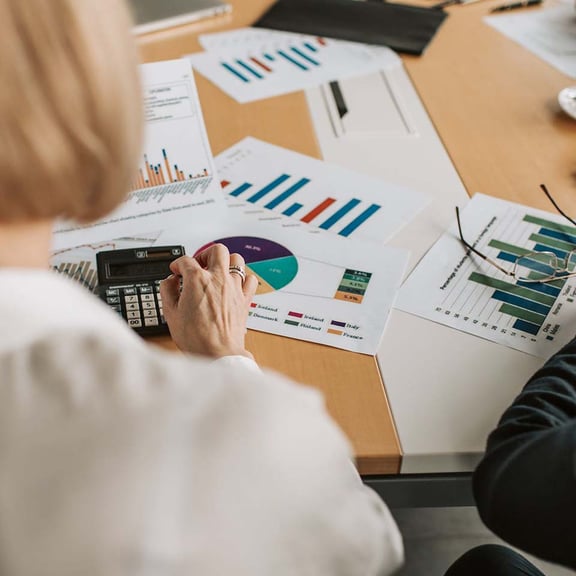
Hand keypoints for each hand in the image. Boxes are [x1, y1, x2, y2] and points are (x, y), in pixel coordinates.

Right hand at [159, 244, 257, 358]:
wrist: (218, 354)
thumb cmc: (196, 338)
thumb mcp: (171, 314)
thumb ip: (167, 292)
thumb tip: (169, 282)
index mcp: (197, 280)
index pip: (186, 260)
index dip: (178, 264)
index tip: (176, 271)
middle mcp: (218, 279)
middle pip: (216, 250)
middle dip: (204, 254)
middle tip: (198, 265)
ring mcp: (234, 288)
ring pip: (236, 259)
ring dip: (226, 262)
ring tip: (217, 272)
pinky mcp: (245, 299)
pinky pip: (250, 279)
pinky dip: (243, 279)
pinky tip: (234, 285)